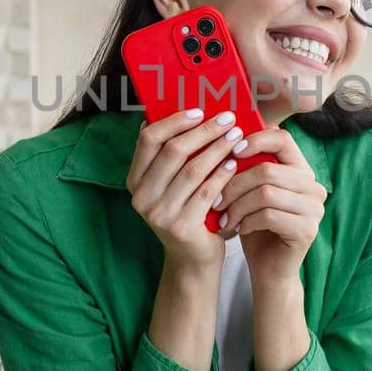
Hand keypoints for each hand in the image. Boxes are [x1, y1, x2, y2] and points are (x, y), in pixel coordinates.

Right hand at [125, 108, 245, 275]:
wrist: (194, 259)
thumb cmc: (188, 212)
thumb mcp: (172, 185)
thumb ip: (173, 156)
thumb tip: (184, 111)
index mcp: (135, 180)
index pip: (148, 139)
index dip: (174, 121)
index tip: (199, 110)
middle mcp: (141, 197)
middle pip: (173, 151)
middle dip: (203, 131)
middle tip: (227, 119)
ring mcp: (159, 214)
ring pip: (193, 169)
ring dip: (218, 148)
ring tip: (237, 136)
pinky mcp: (181, 227)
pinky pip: (207, 191)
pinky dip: (223, 173)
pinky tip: (235, 162)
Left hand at [215, 127, 326, 288]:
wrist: (268, 269)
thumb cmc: (255, 226)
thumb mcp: (249, 192)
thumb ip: (246, 166)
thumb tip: (222, 135)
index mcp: (301, 170)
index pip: (282, 139)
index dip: (254, 141)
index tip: (231, 153)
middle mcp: (313, 186)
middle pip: (268, 169)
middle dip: (235, 184)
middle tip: (216, 199)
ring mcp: (314, 209)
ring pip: (266, 192)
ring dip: (237, 205)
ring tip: (224, 216)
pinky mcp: (307, 230)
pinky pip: (269, 215)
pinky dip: (247, 221)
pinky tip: (238, 228)